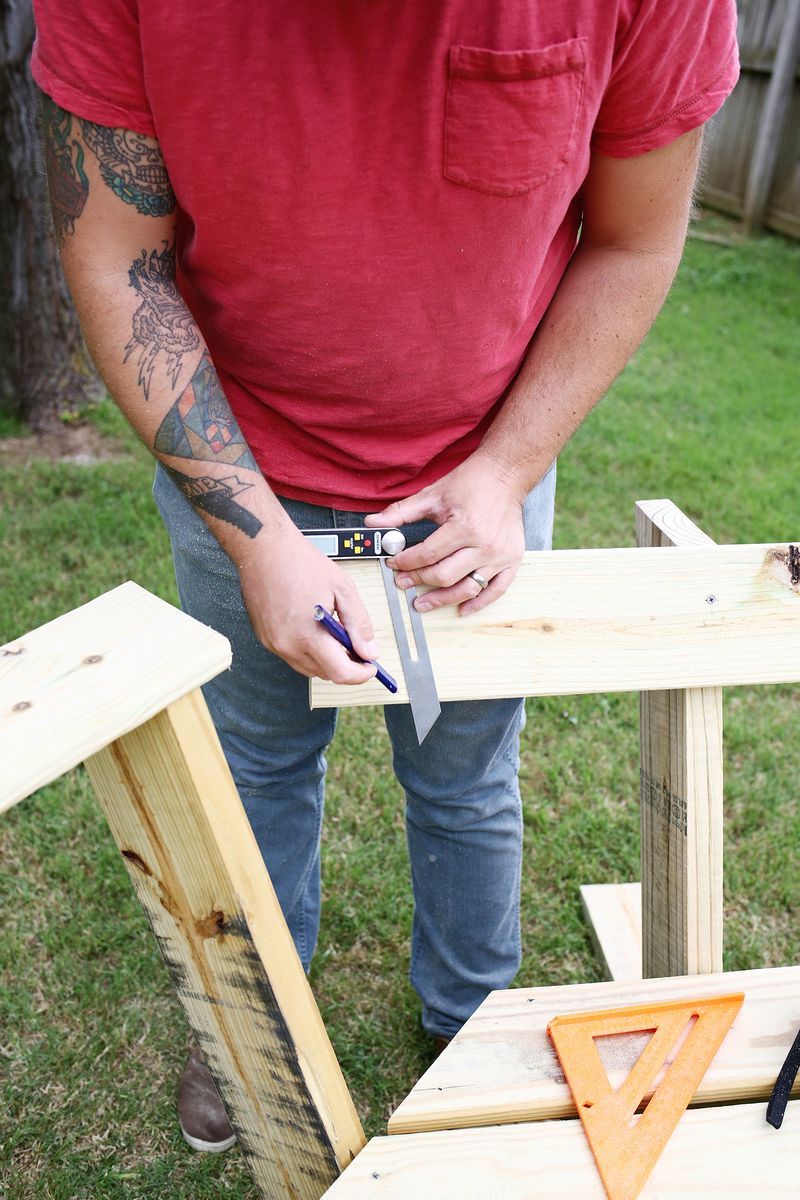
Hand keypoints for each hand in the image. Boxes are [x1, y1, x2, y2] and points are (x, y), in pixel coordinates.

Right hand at [237, 527, 379, 682]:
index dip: (360, 674)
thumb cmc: (300, 563)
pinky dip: (309, 651)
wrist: (265, 549)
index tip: (370, 666)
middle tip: (356, 647)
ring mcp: (273, 643)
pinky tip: (315, 630)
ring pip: (308, 668)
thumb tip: (369, 650)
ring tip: (335, 635)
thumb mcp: (342, 589)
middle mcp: (287, 645)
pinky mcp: (265, 638)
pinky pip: (292, 656)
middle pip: (325, 674)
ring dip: (326, 660)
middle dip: (345, 666)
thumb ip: (359, 624)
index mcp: (308, 634)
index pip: (340, 673)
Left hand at [365, 451, 526, 614]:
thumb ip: (401, 512)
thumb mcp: (432, 494)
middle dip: (419, 580)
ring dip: (443, 599)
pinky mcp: (512, 559)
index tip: (394, 563)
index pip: (427, 554)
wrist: (505, 475)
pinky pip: (495, 589)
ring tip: (422, 603)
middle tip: (403, 582)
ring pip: (468, 588)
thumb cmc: (471, 483)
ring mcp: (500, 555)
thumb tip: (373, 522)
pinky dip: (479, 603)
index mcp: (464, 527)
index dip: (406, 562)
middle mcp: (484, 545)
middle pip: (445, 575)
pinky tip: (462, 609)